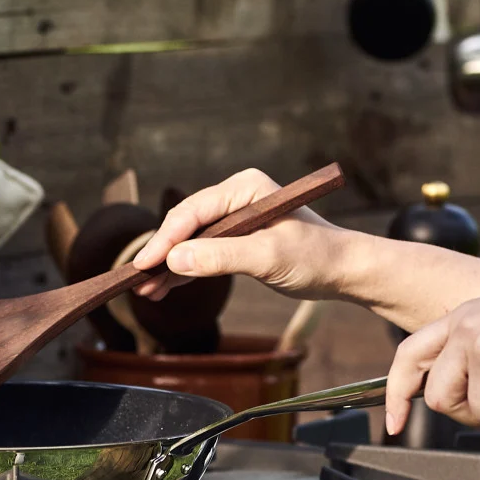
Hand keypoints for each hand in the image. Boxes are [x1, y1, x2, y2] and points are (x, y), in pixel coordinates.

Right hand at [130, 168, 343, 302]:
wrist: (342, 270)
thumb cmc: (315, 256)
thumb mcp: (267, 256)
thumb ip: (221, 256)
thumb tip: (175, 259)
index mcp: (244, 188)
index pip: (193, 211)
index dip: (165, 239)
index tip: (144, 264)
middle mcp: (236, 198)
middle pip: (186, 225)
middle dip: (162, 254)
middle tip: (137, 281)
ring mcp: (234, 220)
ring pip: (190, 242)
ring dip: (169, 267)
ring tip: (145, 291)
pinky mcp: (236, 241)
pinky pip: (202, 254)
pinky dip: (184, 272)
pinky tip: (164, 289)